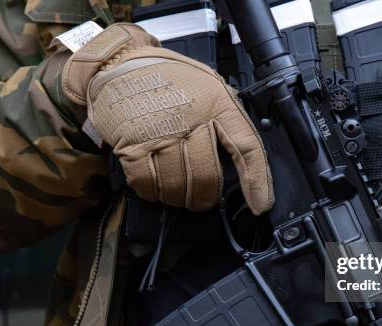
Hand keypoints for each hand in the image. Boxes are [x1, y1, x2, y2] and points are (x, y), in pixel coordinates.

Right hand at [61, 24, 273, 214]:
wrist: (121, 64)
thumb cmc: (170, 79)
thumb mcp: (210, 87)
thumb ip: (227, 118)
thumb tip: (243, 160)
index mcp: (217, 103)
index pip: (247, 148)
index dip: (257, 183)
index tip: (260, 205)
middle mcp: (190, 118)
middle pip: (208, 177)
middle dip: (208, 197)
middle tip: (205, 199)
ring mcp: (159, 133)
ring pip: (178, 186)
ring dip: (180, 198)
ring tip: (180, 194)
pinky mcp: (131, 144)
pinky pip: (147, 184)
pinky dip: (153, 193)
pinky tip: (157, 187)